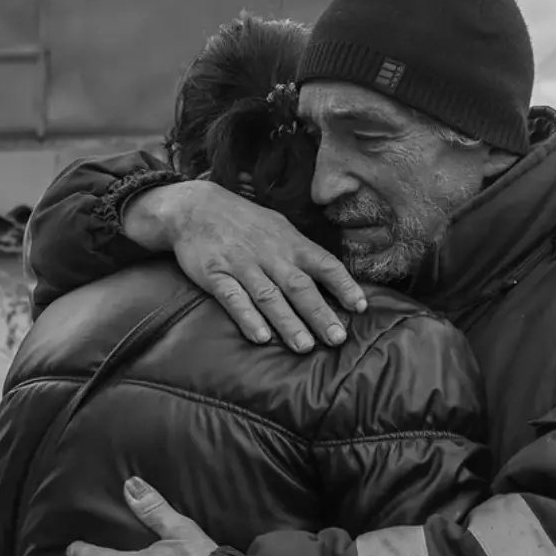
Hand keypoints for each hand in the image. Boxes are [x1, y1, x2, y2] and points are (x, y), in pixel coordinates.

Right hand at [125, 180, 364, 350]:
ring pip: (269, 296)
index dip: (344, 285)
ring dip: (288, 322)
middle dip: (320, 313)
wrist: (195, 208)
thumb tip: (330, 276)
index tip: (360, 307)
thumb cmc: (243, 222)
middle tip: (337, 338)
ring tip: (304, 347)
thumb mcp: (278, 228)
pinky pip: (233, 298)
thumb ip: (301, 252)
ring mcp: (242, 264)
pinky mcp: (215, 274)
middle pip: (300, 286)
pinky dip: (248, 318)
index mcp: (290, 243)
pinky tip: (261, 337)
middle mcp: (270, 254)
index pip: (325, 264)